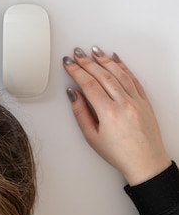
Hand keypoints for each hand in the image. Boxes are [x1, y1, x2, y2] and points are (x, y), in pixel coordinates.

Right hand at [63, 46, 170, 185]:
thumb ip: (81, 113)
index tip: (68, 64)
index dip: (76, 71)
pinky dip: (123, 67)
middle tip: (77, 54)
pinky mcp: (145, 101)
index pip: (89, 84)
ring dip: (105, 60)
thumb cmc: (119, 154)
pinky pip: (133, 79)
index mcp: (109, 113)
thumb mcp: (92, 137)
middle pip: (103, 76)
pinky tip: (115, 60)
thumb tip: (74, 95)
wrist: (146, 163)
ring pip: (119, 74)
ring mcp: (137, 101)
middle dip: (87, 62)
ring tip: (94, 52)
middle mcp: (125, 104)